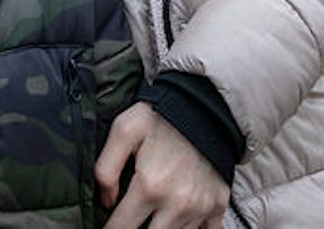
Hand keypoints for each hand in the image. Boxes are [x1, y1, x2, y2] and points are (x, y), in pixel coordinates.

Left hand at [95, 103, 228, 228]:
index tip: (107, 227)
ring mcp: (199, 209)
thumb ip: (106, 167)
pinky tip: (178, 221)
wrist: (204, 105)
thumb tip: (105, 201)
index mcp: (150, 187)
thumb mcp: (124, 130)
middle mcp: (176, 205)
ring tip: (151, 216)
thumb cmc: (160, 116)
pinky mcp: (217, 207)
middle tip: (130, 220)